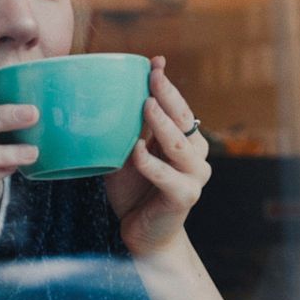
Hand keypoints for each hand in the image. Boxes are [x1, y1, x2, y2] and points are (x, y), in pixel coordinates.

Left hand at [105, 57, 211, 255]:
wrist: (146, 236)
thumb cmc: (135, 192)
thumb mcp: (127, 155)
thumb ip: (126, 131)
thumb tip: (104, 97)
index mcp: (184, 141)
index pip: (179, 107)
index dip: (168, 85)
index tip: (155, 63)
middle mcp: (195, 155)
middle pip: (184, 119)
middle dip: (168, 95)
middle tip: (152, 76)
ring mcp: (194, 176)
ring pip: (180, 144)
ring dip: (162, 124)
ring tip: (146, 106)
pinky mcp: (185, 197)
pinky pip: (168, 177)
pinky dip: (151, 164)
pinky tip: (135, 152)